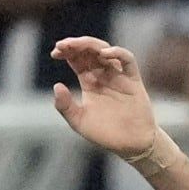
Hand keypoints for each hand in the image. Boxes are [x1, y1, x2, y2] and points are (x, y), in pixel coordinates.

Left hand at [48, 34, 167, 162]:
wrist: (131, 144)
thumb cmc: (105, 133)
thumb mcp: (79, 121)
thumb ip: (65, 106)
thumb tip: (57, 86)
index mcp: (89, 82)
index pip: (77, 59)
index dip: (66, 52)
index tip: (55, 52)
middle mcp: (103, 75)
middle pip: (89, 51)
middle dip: (76, 44)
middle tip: (62, 45)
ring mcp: (118, 75)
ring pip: (106, 50)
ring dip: (91, 45)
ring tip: (78, 45)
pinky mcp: (133, 80)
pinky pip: (128, 60)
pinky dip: (117, 52)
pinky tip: (104, 54)